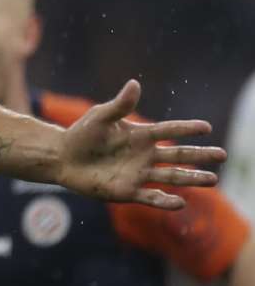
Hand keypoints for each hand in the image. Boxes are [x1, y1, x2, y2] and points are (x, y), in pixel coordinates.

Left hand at [56, 80, 224, 208]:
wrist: (63, 158)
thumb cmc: (81, 134)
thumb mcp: (100, 117)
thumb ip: (119, 105)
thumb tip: (135, 84)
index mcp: (140, 135)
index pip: (169, 130)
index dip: (186, 128)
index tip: (206, 127)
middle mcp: (144, 155)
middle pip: (178, 155)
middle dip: (200, 156)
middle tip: (223, 155)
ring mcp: (138, 174)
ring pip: (171, 177)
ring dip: (192, 178)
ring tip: (213, 180)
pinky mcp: (127, 191)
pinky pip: (151, 197)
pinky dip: (165, 201)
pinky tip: (181, 201)